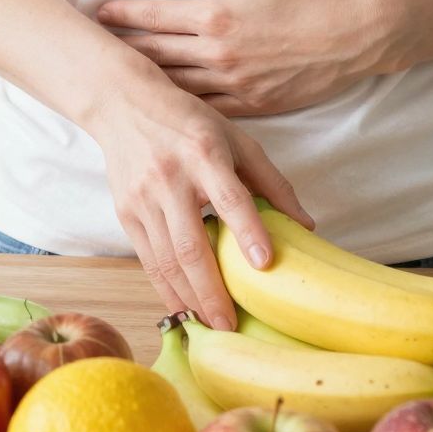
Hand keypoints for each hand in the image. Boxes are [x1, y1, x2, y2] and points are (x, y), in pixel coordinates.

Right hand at [85, 64, 315, 330]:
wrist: (125, 105)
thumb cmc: (191, 123)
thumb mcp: (238, 140)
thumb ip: (272, 182)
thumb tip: (307, 227)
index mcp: (204, 153)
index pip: (229, 196)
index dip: (247, 230)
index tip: (264, 263)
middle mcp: (170, 178)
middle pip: (191, 244)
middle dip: (212, 291)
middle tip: (232, 326)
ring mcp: (143, 199)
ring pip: (166, 260)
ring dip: (189, 298)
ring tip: (212, 326)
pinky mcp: (126, 214)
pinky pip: (148, 261)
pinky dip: (166, 289)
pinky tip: (184, 309)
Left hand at [96, 0, 389, 116]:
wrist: (363, 34)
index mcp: (217, 16)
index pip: (154, 17)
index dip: (122, 16)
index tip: (99, 14)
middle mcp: (219, 55)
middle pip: (156, 56)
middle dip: (123, 51)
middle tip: (95, 50)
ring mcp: (236, 86)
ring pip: (176, 88)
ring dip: (146, 82)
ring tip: (121, 79)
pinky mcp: (256, 106)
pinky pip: (207, 110)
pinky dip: (182, 107)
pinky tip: (166, 106)